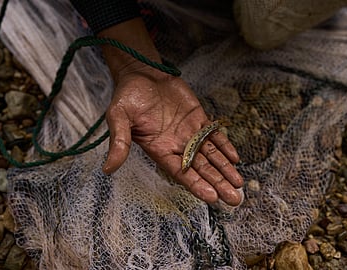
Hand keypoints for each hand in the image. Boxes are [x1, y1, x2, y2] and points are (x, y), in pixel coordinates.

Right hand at [103, 66, 243, 205]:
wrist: (142, 71)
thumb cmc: (127, 95)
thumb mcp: (118, 117)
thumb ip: (119, 142)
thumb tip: (107, 169)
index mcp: (159, 149)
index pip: (180, 172)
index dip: (196, 184)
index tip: (211, 197)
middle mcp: (176, 145)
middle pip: (200, 169)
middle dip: (217, 183)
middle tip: (234, 199)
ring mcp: (189, 132)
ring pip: (211, 155)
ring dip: (225, 169)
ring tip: (239, 184)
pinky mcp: (198, 118)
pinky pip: (214, 135)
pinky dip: (225, 145)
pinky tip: (235, 158)